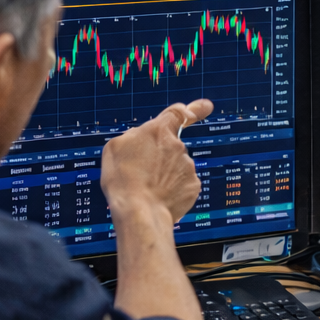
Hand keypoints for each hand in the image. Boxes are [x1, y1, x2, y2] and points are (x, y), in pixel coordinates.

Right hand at [99, 100, 212, 221]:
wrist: (139, 213)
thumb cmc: (123, 180)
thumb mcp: (115, 147)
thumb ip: (133, 136)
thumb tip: (142, 138)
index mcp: (158, 131)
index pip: (177, 113)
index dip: (193, 109)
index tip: (205, 106)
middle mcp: (178, 146)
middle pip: (170, 147)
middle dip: (159, 158)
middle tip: (141, 173)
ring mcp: (188, 167)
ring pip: (176, 167)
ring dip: (164, 175)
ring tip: (146, 189)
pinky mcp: (193, 187)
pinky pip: (182, 184)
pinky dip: (172, 190)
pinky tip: (158, 197)